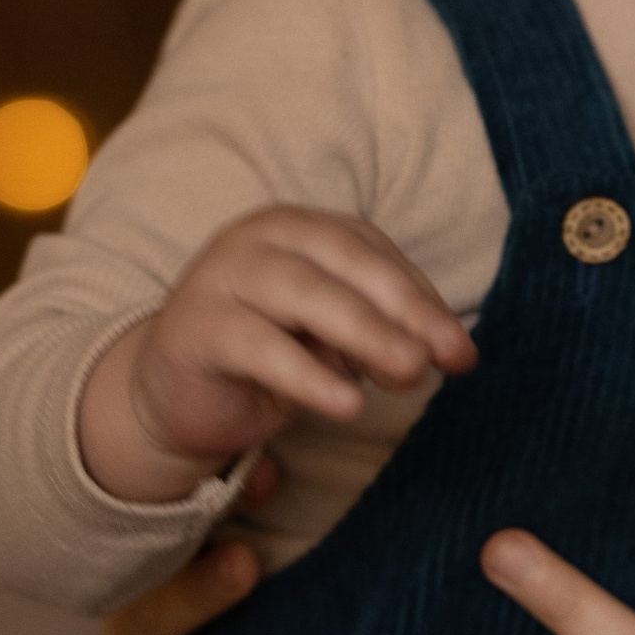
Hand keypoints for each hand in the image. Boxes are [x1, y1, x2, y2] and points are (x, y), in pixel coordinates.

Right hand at [79, 206, 475, 503]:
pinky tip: (348, 404)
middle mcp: (259, 240)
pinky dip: (307, 374)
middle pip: (344, 262)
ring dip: (365, 333)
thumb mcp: (333, 341)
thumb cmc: (267, 356)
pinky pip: (259, 346)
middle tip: (446, 358)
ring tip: (409, 373)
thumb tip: (449, 350)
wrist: (174, 395)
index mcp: (300, 231)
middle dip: (403, 310)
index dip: (420, 296)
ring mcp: (222, 277)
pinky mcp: (195, 328)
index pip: (371, 251)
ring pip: (303, 294)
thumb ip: (382, 334)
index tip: (460, 349)